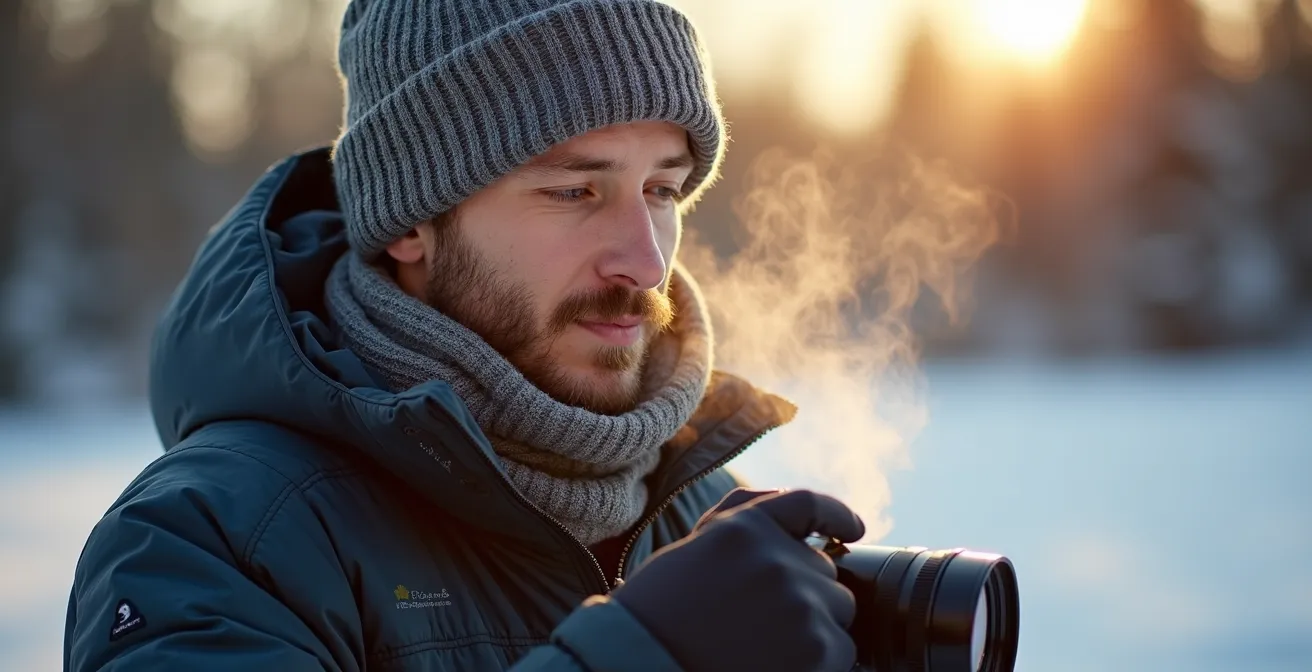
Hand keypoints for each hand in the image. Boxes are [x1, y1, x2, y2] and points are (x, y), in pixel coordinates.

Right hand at [611, 489, 863, 671]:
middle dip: (805, 592)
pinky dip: (818, 662)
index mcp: (744, 527)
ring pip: (837, 611)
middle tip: (759, 624)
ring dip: (813, 628)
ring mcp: (802, 601)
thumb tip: (805, 522)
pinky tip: (775, 665)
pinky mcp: (818, 647)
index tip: (853, 529)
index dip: (837, 516)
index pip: (808, 504)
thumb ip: (744, 519)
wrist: (643, 664)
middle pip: (825, 571)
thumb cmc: (660, 616)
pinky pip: (841, 650)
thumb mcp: (694, 550)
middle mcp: (778, 557)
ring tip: (762, 648)